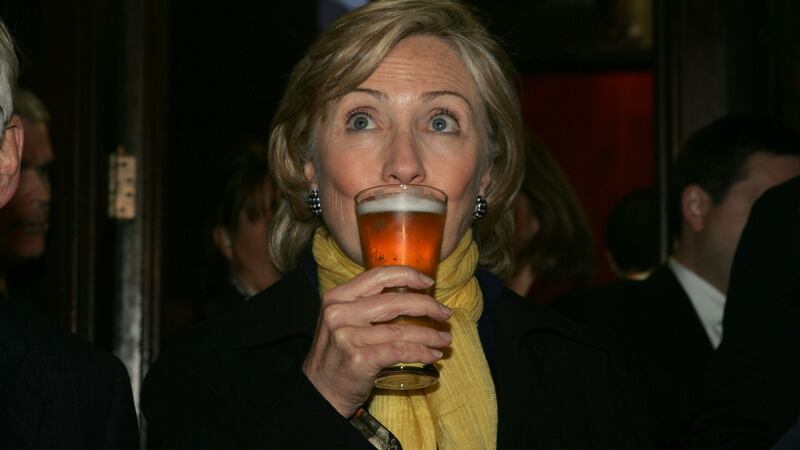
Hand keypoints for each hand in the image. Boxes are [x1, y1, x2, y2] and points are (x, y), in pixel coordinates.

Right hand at [302, 266, 451, 416]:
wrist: (319, 392)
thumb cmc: (337, 355)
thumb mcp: (342, 321)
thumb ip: (365, 305)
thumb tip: (410, 294)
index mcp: (336, 297)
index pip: (377, 277)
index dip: (407, 275)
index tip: (428, 282)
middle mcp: (339, 313)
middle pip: (394, 302)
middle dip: (427, 306)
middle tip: (445, 313)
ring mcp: (348, 337)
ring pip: (401, 331)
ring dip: (429, 335)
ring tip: (444, 339)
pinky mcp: (359, 360)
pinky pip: (400, 351)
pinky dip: (421, 353)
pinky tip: (432, 355)